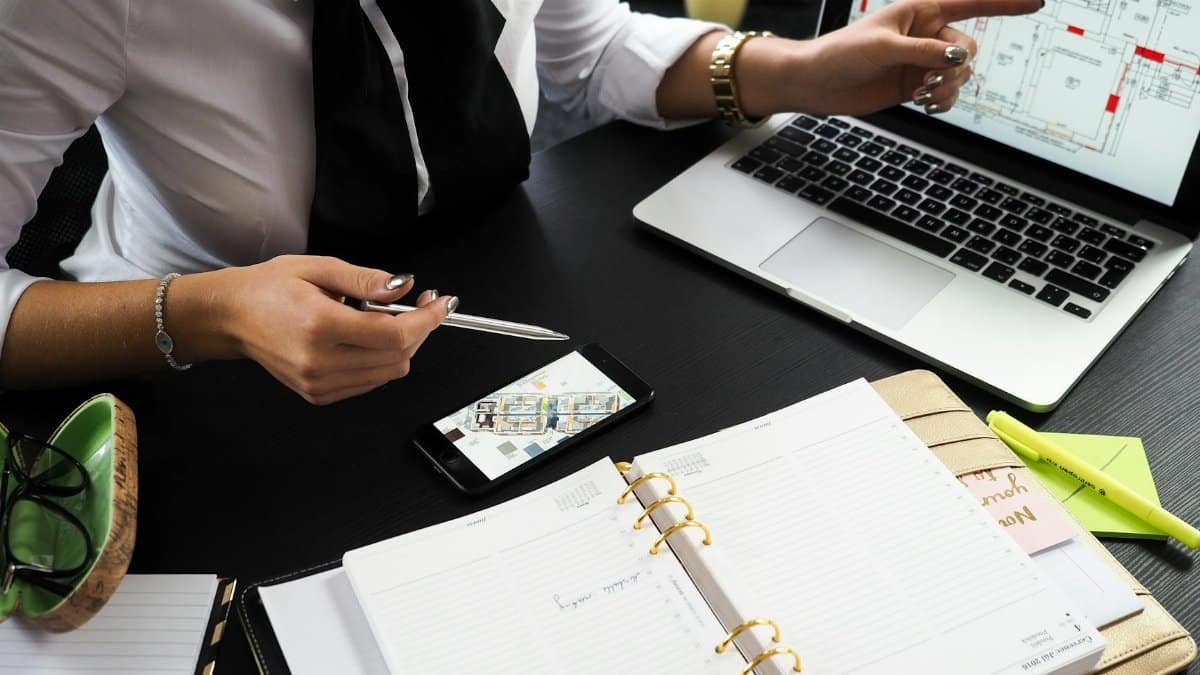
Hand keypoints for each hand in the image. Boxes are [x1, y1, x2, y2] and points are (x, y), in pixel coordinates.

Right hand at [211, 255, 454, 404]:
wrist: (231, 318)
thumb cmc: (270, 288)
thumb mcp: (319, 268)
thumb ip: (366, 280)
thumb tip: (405, 287)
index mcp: (320, 325)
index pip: (394, 335)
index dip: (426, 320)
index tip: (441, 303)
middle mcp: (320, 361)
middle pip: (398, 356)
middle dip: (419, 329)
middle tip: (421, 303)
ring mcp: (319, 384)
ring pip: (389, 372)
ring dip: (402, 346)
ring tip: (388, 318)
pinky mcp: (318, 395)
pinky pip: (370, 382)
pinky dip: (381, 361)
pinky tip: (367, 338)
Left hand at [773, 0, 1040, 115]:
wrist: (818, 84)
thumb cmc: (842, 53)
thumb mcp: (884, 48)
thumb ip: (924, 52)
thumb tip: (958, 59)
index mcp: (922, 10)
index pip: (972, 2)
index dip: (1006, 2)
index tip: (1037, 1)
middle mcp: (927, 34)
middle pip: (968, 48)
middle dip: (955, 68)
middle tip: (929, 82)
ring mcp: (923, 61)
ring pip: (960, 74)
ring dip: (947, 87)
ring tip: (921, 95)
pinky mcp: (916, 85)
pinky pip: (947, 94)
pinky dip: (943, 101)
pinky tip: (927, 106)